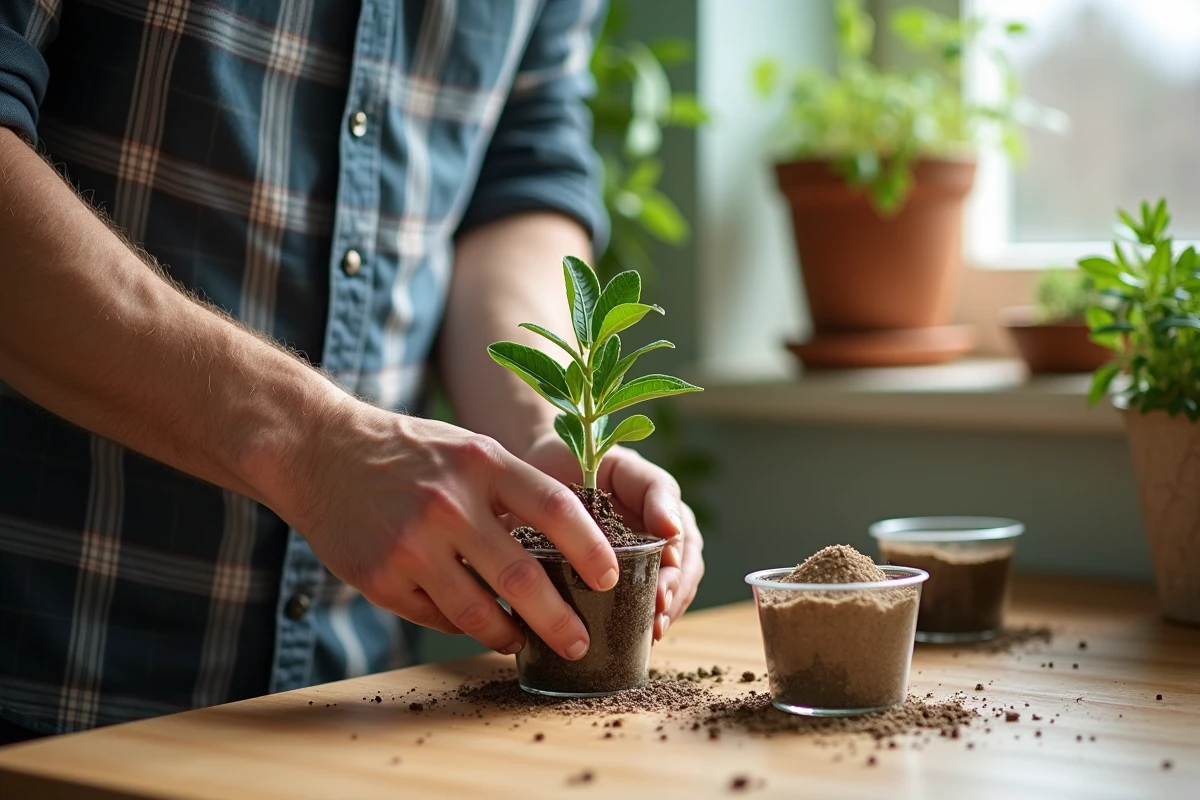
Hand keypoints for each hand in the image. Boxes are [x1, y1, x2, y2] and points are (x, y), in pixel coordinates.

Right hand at [270, 402, 619, 659]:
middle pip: (522, 578)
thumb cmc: (408, 452)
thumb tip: (565, 548)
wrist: (319, 450)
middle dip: (560, 620)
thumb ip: (511, 491)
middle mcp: (449, 504)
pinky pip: (437, 617)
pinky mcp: (381, 578)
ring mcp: (412, 545)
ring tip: (524, 641)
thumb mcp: (467, 450)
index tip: (611, 579)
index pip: (555, 509)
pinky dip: (462, 626)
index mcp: (481, 464)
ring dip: (510, 636)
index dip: (591, 549)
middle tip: (580, 641)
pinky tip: (474, 624)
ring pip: (478, 613)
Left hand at [522, 430, 704, 640]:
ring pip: (669, 588)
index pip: (685, 541)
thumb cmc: (581, 458)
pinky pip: (639, 600)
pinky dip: (641, 619)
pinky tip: (635, 636)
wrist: (537, 467)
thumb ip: (653, 491)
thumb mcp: (620, 466)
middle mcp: (659, 531)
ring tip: (651, 633)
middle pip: (683, 571)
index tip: (662, 591)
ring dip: (664, 613)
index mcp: (663, 505)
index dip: (679, 570)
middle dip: (674, 598)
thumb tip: (673, 532)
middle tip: (658, 620)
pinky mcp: (618, 572)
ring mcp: (641, 553)